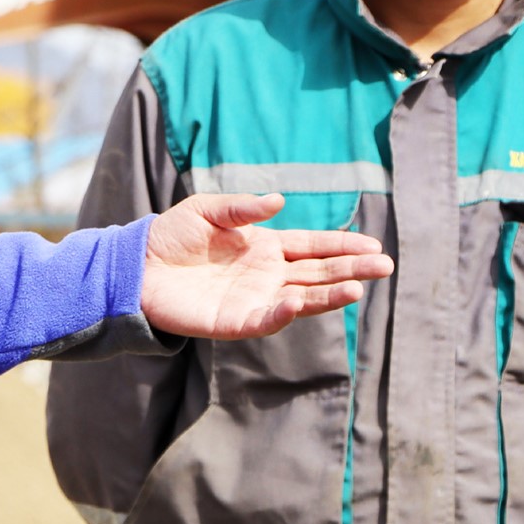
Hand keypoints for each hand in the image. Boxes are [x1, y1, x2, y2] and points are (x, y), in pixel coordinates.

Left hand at [139, 193, 392, 339]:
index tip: (374, 246)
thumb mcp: (208, 210)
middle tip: (385, 266)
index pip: (313, 247)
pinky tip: (298, 302)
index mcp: (266, 247)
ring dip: (328, 295)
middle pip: (318, 273)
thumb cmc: (172, 236)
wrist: (138, 267)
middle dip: (351, 270)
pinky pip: (264, 320)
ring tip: (357, 289)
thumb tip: (280, 202)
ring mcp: (254, 300)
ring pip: (301, 298)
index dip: (343, 247)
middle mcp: (267, 275)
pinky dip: (282, 313)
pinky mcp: (234, 322)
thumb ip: (242, 207)